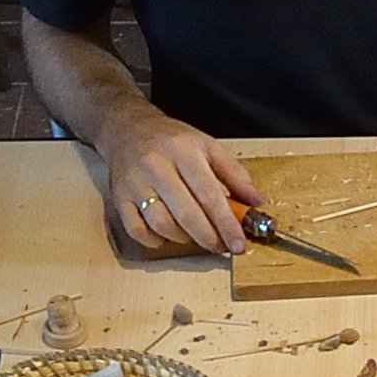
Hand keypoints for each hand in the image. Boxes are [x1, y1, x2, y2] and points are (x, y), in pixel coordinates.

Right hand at [104, 112, 256, 258]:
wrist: (128, 128)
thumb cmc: (171, 140)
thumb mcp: (208, 146)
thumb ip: (234, 174)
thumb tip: (257, 201)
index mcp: (183, 151)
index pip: (209, 195)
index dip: (226, 224)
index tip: (239, 244)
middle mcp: (156, 166)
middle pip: (186, 214)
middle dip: (209, 238)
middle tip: (221, 247)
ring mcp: (135, 183)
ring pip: (162, 225)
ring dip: (184, 238)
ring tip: (196, 234)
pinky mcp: (119, 197)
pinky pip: (137, 230)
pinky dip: (155, 239)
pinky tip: (168, 234)